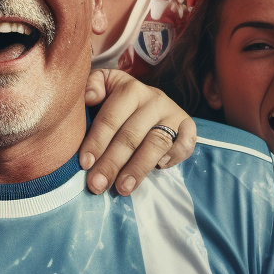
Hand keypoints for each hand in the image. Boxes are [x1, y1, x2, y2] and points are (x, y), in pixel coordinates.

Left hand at [80, 69, 196, 194]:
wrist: (149, 98)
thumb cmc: (118, 99)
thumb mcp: (104, 85)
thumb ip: (92, 85)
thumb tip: (90, 98)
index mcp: (130, 89)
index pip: (111, 118)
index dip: (97, 141)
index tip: (85, 164)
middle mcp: (154, 99)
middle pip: (131, 136)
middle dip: (112, 163)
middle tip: (97, 185)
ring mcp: (173, 113)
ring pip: (156, 143)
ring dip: (138, 168)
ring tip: (122, 188)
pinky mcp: (188, 125)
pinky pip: (186, 143)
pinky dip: (175, 156)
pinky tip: (159, 168)